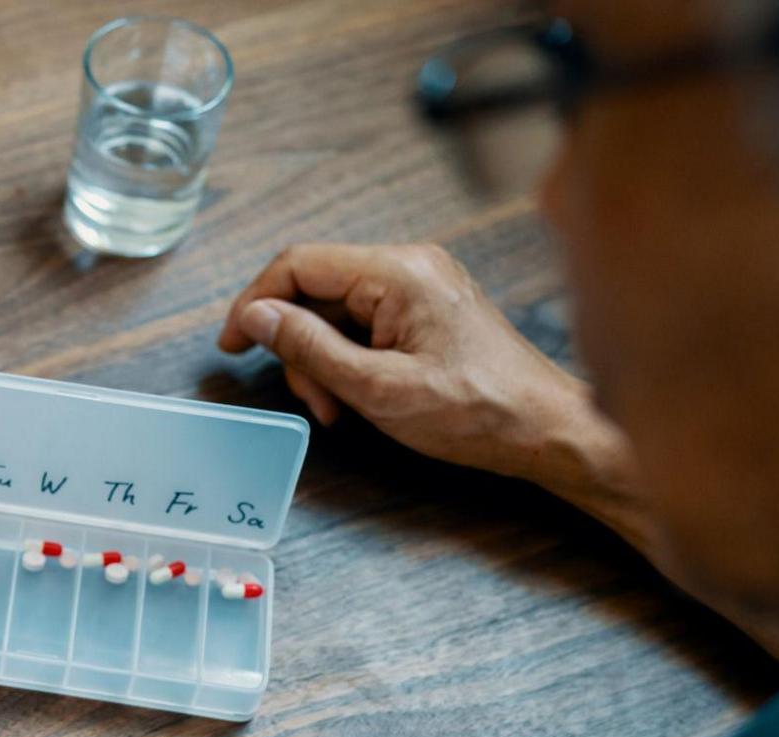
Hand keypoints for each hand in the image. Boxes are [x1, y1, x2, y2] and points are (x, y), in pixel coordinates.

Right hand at [219, 243, 633, 509]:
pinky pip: (366, 322)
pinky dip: (349, 359)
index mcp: (397, 271)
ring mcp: (421, 285)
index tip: (231, 345)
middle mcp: (409, 265)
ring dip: (323, 360)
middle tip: (311, 401)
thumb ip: (308, 348)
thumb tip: (254, 317)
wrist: (547, 430)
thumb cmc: (477, 412)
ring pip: (337, 310)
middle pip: (316, 288)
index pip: (299, 264)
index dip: (254, 303)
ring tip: (339, 408)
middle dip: (298, 346)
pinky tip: (358, 396)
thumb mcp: (376, 388)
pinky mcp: (428, 309)